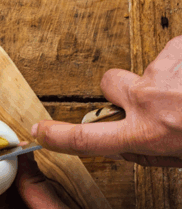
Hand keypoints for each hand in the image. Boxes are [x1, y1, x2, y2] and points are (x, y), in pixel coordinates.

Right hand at [33, 35, 181, 166]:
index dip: (57, 136)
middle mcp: (148, 100)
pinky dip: (181, 64)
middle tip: (151, 99)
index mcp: (148, 133)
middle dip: (123, 89)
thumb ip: (145, 151)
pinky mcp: (179, 50)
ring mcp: (163, 73)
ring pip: (148, 68)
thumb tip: (120, 147)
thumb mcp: (179, 157)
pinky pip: (174, 52)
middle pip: (109, 83)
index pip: (85, 139)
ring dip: (163, 79)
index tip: (40, 132)